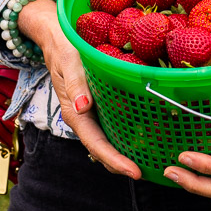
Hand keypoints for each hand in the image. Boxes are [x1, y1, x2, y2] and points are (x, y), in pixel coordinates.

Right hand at [18, 0, 141, 179]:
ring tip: (152, 160)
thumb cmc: (65, 48)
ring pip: (109, 140)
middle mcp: (84, 117)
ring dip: (126, 153)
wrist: (58, 37)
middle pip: (104, 149)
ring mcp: (91, 113)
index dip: (115, 160)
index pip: (96, 144)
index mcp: (75, 113)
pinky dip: (126, 135)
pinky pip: (113, 124)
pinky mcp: (99, 104)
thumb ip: (75, 84)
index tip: (135, 172)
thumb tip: (83, 107)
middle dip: (124, 164)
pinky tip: (145, 134)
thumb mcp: (70, 62)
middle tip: (152, 171)